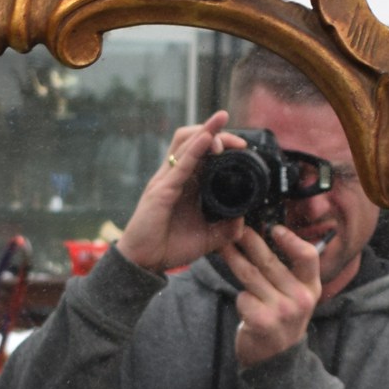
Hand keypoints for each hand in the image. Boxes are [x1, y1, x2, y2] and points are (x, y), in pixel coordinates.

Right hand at [116, 113, 244, 275]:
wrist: (145, 263)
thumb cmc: (169, 248)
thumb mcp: (206, 238)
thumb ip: (226, 229)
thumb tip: (244, 220)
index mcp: (186, 183)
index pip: (201, 151)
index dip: (220, 142)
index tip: (242, 147)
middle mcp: (175, 176)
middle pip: (192, 139)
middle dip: (215, 131)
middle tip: (238, 141)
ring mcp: (166, 180)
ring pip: (184, 143)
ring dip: (206, 132)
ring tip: (221, 125)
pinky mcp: (161, 190)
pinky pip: (180, 164)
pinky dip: (195, 149)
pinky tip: (207, 138)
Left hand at [229, 222, 320, 366]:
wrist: (276, 359)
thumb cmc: (282, 320)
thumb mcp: (297, 296)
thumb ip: (290, 272)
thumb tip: (270, 235)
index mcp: (311, 288)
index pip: (308, 257)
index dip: (291, 240)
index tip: (276, 228)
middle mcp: (300, 299)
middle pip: (270, 262)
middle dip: (251, 241)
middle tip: (238, 229)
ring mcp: (282, 311)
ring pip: (251, 276)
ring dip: (234, 259)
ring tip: (224, 247)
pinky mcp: (262, 322)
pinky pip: (243, 297)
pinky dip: (240, 298)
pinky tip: (245, 305)